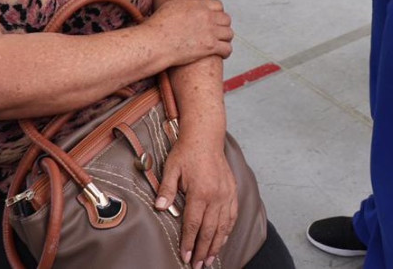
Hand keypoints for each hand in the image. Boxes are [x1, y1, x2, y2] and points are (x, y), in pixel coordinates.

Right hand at [143, 0, 232, 64]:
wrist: (154, 43)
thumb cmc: (159, 24)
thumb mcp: (173, 4)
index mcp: (200, 5)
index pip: (219, 5)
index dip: (217, 13)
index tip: (213, 20)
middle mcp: (207, 17)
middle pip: (226, 19)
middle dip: (222, 26)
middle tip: (217, 33)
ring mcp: (210, 32)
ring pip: (229, 34)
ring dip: (225, 38)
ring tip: (220, 43)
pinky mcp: (210, 47)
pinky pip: (227, 48)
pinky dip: (226, 52)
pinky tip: (221, 53)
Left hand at [157, 137, 237, 268]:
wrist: (206, 136)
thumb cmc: (187, 152)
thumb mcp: (171, 168)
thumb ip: (166, 189)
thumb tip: (160, 206)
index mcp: (200, 192)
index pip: (193, 224)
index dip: (189, 242)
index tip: (185, 256)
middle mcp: (216, 196)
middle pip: (209, 230)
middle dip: (203, 250)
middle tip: (198, 265)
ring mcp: (226, 194)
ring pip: (223, 226)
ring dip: (216, 245)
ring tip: (210, 260)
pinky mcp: (232, 191)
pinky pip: (232, 216)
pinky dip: (228, 230)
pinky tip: (223, 240)